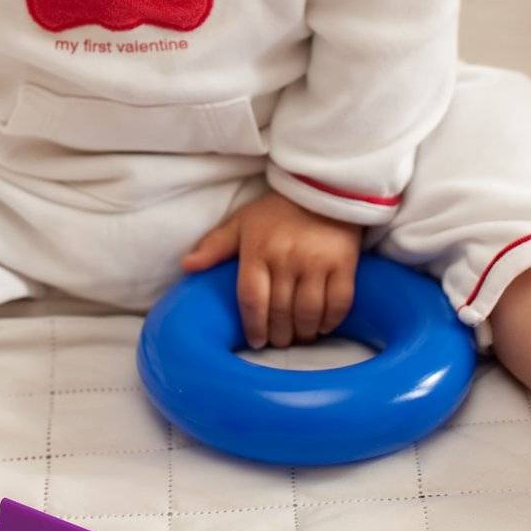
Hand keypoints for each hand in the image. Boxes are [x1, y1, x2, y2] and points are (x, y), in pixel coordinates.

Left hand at [181, 189, 361, 347]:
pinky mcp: (344, 263)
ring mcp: (317, 262)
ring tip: (299, 337)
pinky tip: (322, 326)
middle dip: (279, 335)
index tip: (256, 341)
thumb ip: (215, 246)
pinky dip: (331, 321)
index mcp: (257, 250)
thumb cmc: (277, 211)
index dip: (253, 326)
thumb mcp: (242, 223)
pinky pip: (339, 303)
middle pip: (279, 312)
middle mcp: (286, 258)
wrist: (323, 189)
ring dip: (303, 333)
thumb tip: (187, 266)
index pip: (251, 300)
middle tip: (279, 342)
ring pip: (308, 313)